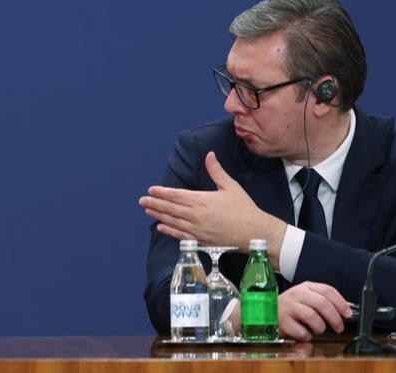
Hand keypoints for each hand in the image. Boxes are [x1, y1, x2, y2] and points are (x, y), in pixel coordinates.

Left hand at [138, 152, 286, 256]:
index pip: (176, 195)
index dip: (162, 192)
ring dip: (158, 215)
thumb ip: (216, 171)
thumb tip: (209, 155)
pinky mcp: (201, 241)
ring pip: (173, 221)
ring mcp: (197, 229)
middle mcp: (196, 215)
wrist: (254, 232)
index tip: (151, 189)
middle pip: (170, 208)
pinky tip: (160, 227)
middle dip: (155, 203)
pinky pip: (181, 235)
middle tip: (141, 200)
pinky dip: (169, 231)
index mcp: (202, 200)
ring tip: (147, 210)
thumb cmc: (243, 209)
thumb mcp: (230, 186)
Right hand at [278, 282, 350, 341]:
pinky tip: (305, 333)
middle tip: (339, 327)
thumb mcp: (307, 298)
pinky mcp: (283, 321)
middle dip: (335, 318)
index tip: (348, 314)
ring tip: (318, 330)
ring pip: (312, 317)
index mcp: (306, 287)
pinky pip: (302, 332)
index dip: (341, 303)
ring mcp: (289, 307)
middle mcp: (297, 294)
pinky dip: (307, 336)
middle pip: (322, 303)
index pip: (327, 290)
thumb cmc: (291, 306)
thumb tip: (346, 308)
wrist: (267, 311)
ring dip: (320, 327)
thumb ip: (325, 301)